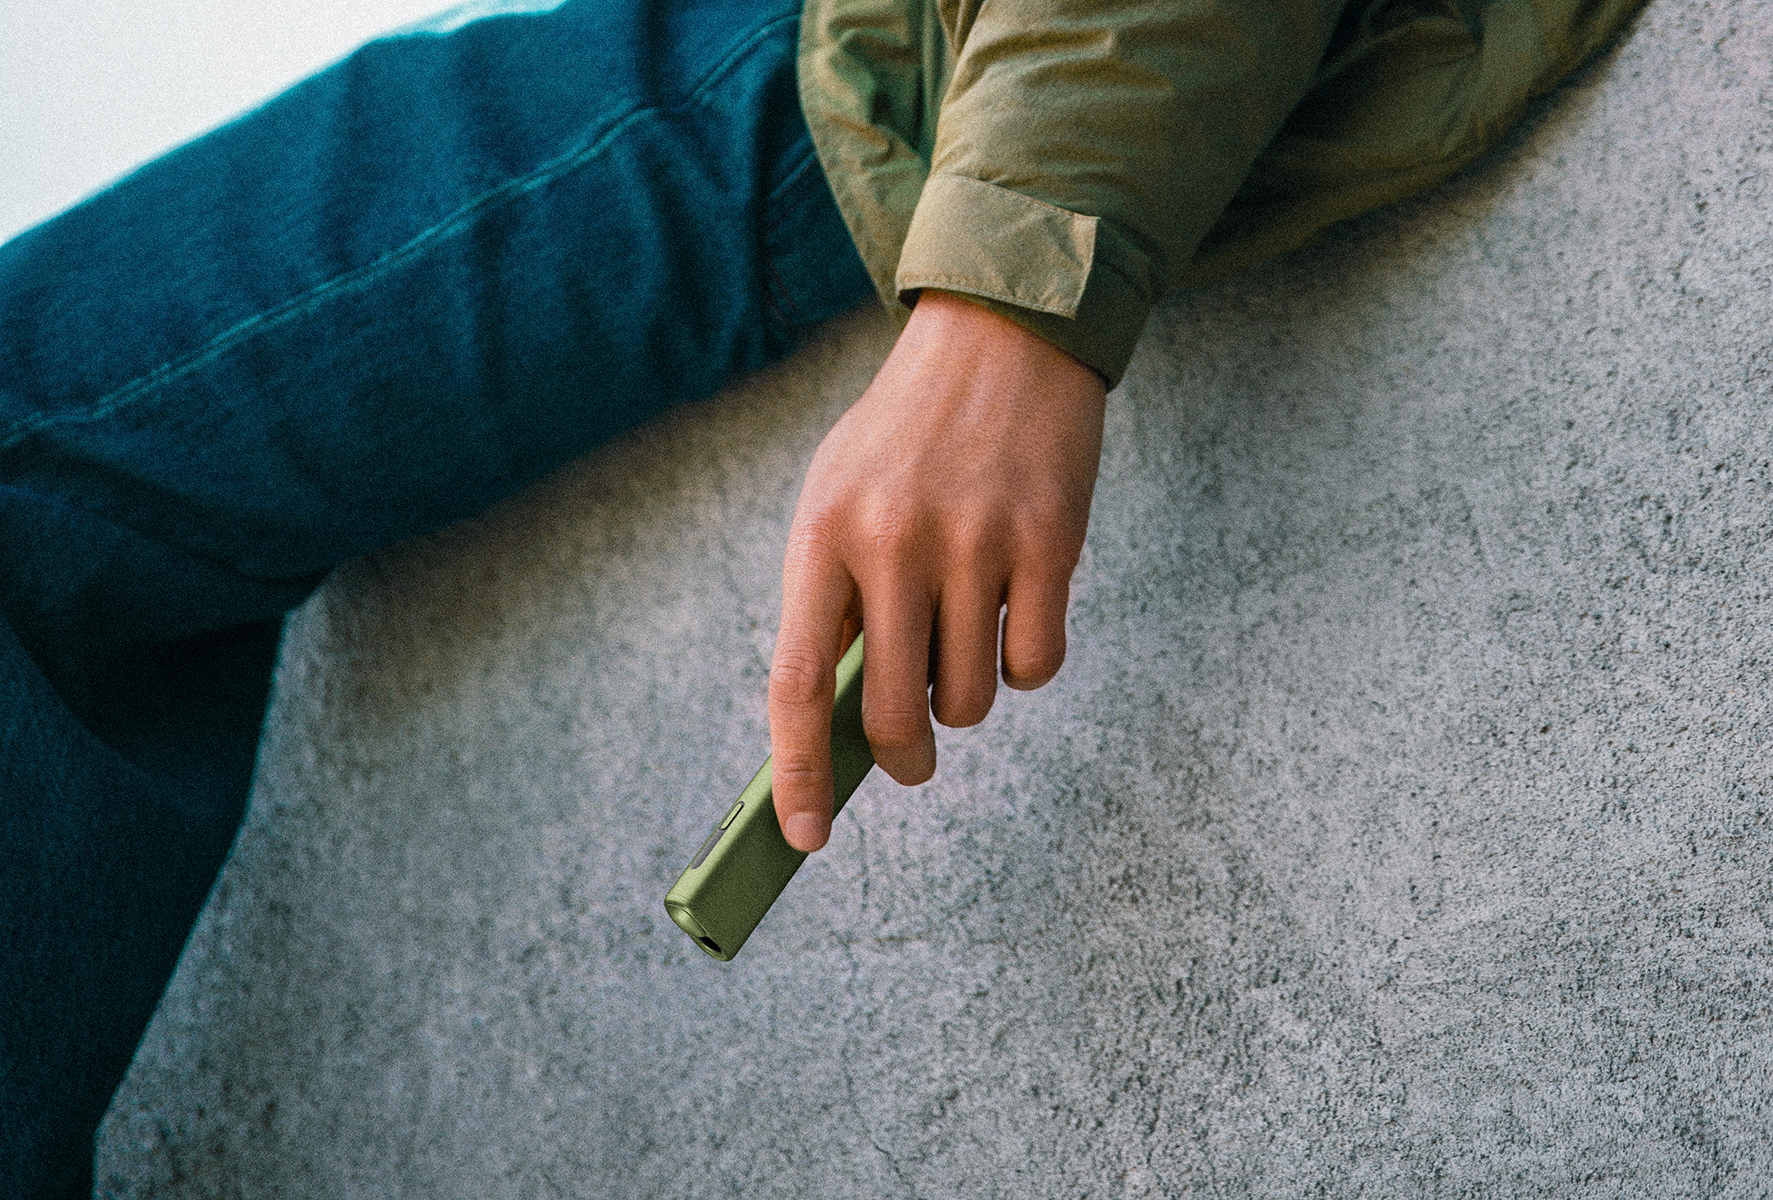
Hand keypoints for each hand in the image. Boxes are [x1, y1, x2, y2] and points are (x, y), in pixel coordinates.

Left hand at [768, 289, 1106, 850]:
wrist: (1003, 332)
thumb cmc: (907, 437)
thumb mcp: (841, 497)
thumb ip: (835, 601)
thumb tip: (841, 728)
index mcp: (824, 533)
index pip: (799, 682)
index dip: (798, 772)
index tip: (804, 838)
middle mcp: (894, 541)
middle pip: (896, 715)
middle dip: (905, 756)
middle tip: (915, 752)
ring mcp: (976, 541)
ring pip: (971, 699)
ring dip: (969, 693)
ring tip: (968, 623)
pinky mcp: (1052, 542)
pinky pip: (1037, 666)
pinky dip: (1026, 661)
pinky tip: (1019, 602)